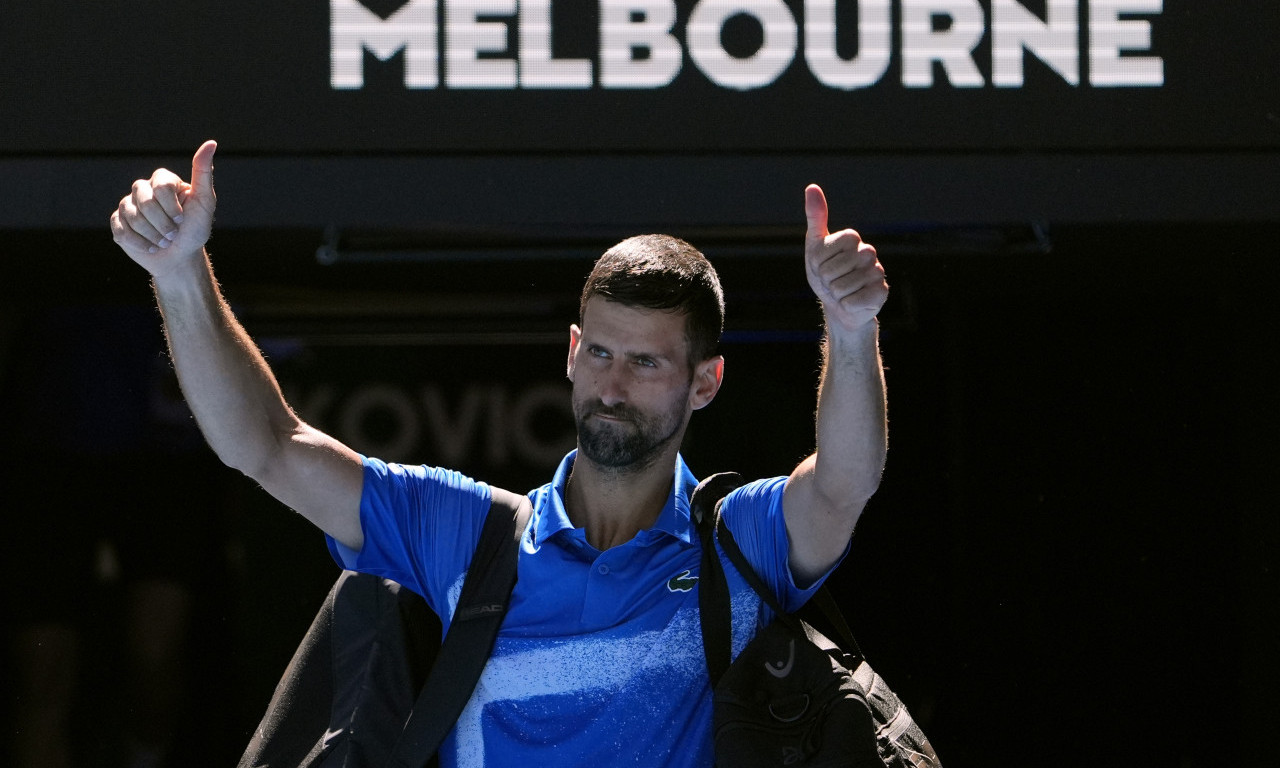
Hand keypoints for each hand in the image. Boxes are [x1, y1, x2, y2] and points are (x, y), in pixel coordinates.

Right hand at [109, 140, 217, 277]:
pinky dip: (139, 243)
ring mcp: (128, 205)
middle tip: (173, 234)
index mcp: (163, 180)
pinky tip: (150, 246)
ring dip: (153, 235)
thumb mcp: (205, 202)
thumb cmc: (195, 229)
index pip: (161, 186)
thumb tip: (211, 143)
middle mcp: (143, 189)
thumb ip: (203, 173)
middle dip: (163, 224)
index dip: (173, 207)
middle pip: (145, 202)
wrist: (180, 257)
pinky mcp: (118, 222)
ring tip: (163, 241)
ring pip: (133, 217)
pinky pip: (121, 229)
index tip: (183, 218)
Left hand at [803, 184, 886, 332]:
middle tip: (832, 281)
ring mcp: (877, 272)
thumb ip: (815, 217)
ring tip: (842, 292)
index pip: (824, 251)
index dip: (818, 262)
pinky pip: (852, 302)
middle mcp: (868, 252)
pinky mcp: (882, 292)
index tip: (822, 265)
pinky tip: (852, 302)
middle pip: (832, 270)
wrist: (838, 305)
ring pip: (842, 287)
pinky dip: (846, 305)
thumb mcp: (815, 246)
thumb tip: (812, 187)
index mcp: (852, 238)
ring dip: (836, 294)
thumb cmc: (825, 274)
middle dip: (826, 280)